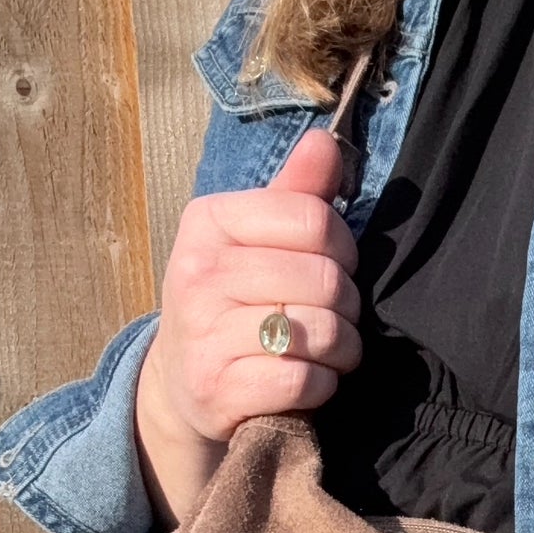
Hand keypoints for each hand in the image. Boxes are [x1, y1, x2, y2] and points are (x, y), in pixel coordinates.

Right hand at [135, 127, 361, 529]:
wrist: (185, 383)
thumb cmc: (236, 300)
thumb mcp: (257, 239)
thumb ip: (297, 193)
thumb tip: (327, 141)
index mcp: (209, 221)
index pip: (314, 219)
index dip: (344, 248)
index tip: (334, 266)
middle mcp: (197, 274)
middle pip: (326, 280)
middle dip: (348, 305)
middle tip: (334, 316)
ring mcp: (203, 335)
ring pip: (322, 332)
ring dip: (344, 349)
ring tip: (328, 350)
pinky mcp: (218, 391)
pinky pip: (306, 381)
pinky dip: (324, 385)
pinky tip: (311, 380)